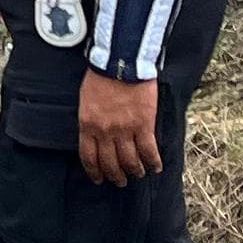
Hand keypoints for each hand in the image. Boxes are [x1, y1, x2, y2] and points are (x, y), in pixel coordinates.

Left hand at [75, 70, 161, 186]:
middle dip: (116, 176)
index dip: (95, 172)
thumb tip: (94, 135)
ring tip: (138, 173)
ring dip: (135, 171)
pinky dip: (153, 162)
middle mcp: (105, 132)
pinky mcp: (143, 125)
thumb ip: (90, 120)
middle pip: (110, 163)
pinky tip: (156, 167)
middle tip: (121, 181)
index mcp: (88, 125)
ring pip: (130, 161)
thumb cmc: (101, 76)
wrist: (121, 61)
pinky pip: (149, 151)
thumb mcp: (86, 100)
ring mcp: (125, 130)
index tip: (99, 179)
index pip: (89, 157)